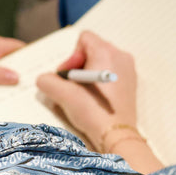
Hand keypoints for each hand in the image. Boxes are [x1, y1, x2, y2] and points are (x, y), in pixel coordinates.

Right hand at [35, 30, 137, 151]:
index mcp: (106, 52)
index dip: (71, 56)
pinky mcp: (130, 84)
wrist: (116, 136)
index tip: (69, 75)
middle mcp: (121, 57)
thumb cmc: (93, 112)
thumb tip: (45, 79)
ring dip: (87, 75)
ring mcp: (128, 71)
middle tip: (73, 86)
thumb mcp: (62, 94)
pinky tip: (93, 99)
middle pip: (92, 50)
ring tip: (82, 94)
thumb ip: (47, 80)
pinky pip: (110, 74)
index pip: (84, 38)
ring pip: (100, 63)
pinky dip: (99, 83)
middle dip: (78, 66)